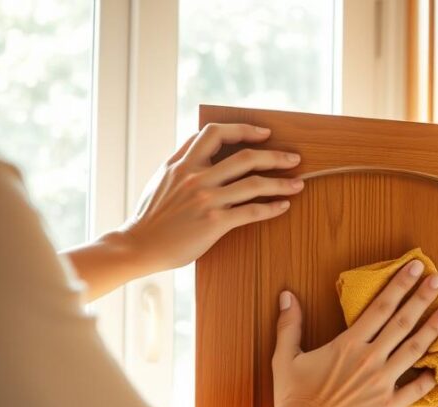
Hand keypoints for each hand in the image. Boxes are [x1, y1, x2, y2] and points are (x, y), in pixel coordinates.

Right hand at [123, 123, 303, 273]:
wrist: (139, 245)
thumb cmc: (152, 214)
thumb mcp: (162, 177)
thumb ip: (183, 158)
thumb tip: (201, 140)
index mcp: (182, 163)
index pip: (215, 133)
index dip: (243, 129)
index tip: (264, 133)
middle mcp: (196, 177)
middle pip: (245, 158)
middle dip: (275, 156)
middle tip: (294, 158)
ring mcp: (207, 200)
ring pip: (254, 184)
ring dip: (281, 183)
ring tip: (298, 184)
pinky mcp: (215, 223)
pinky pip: (251, 212)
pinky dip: (272, 208)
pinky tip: (283, 206)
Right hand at [269, 259, 437, 406]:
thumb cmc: (293, 396)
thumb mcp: (286, 356)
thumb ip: (290, 324)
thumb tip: (287, 295)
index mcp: (349, 344)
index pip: (380, 307)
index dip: (400, 285)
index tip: (414, 268)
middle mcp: (370, 358)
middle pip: (402, 322)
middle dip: (422, 298)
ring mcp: (382, 383)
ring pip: (414, 350)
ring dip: (433, 329)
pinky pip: (414, 390)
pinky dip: (429, 378)